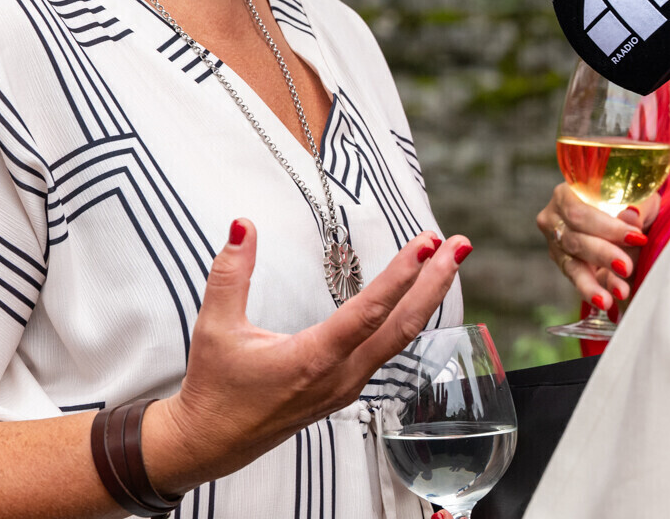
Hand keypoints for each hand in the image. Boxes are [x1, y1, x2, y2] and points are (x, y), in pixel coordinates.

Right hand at [142, 219, 468, 492]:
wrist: (209, 444)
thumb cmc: (213, 389)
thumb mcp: (215, 328)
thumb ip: (230, 275)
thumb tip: (242, 225)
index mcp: (312, 360)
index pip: (369, 313)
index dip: (401, 276)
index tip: (427, 244)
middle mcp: (341, 375)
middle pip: (403, 326)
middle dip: (435, 282)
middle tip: (460, 244)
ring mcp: (348, 385)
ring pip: (401, 338)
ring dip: (428, 297)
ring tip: (449, 259)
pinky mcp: (347, 388)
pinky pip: (390, 349)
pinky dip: (411, 317)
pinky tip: (421, 295)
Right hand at [538, 184, 658, 308]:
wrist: (630, 216)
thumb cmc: (633, 200)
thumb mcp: (641, 197)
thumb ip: (637, 207)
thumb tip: (632, 215)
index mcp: (566, 194)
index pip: (579, 213)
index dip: (606, 227)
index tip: (636, 237)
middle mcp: (554, 219)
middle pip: (574, 240)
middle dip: (602, 255)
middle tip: (627, 267)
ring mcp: (556, 244)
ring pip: (572, 266)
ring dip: (592, 284)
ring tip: (611, 298)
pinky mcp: (566, 265)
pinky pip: (577, 281)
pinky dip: (593, 291)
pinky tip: (606, 301)